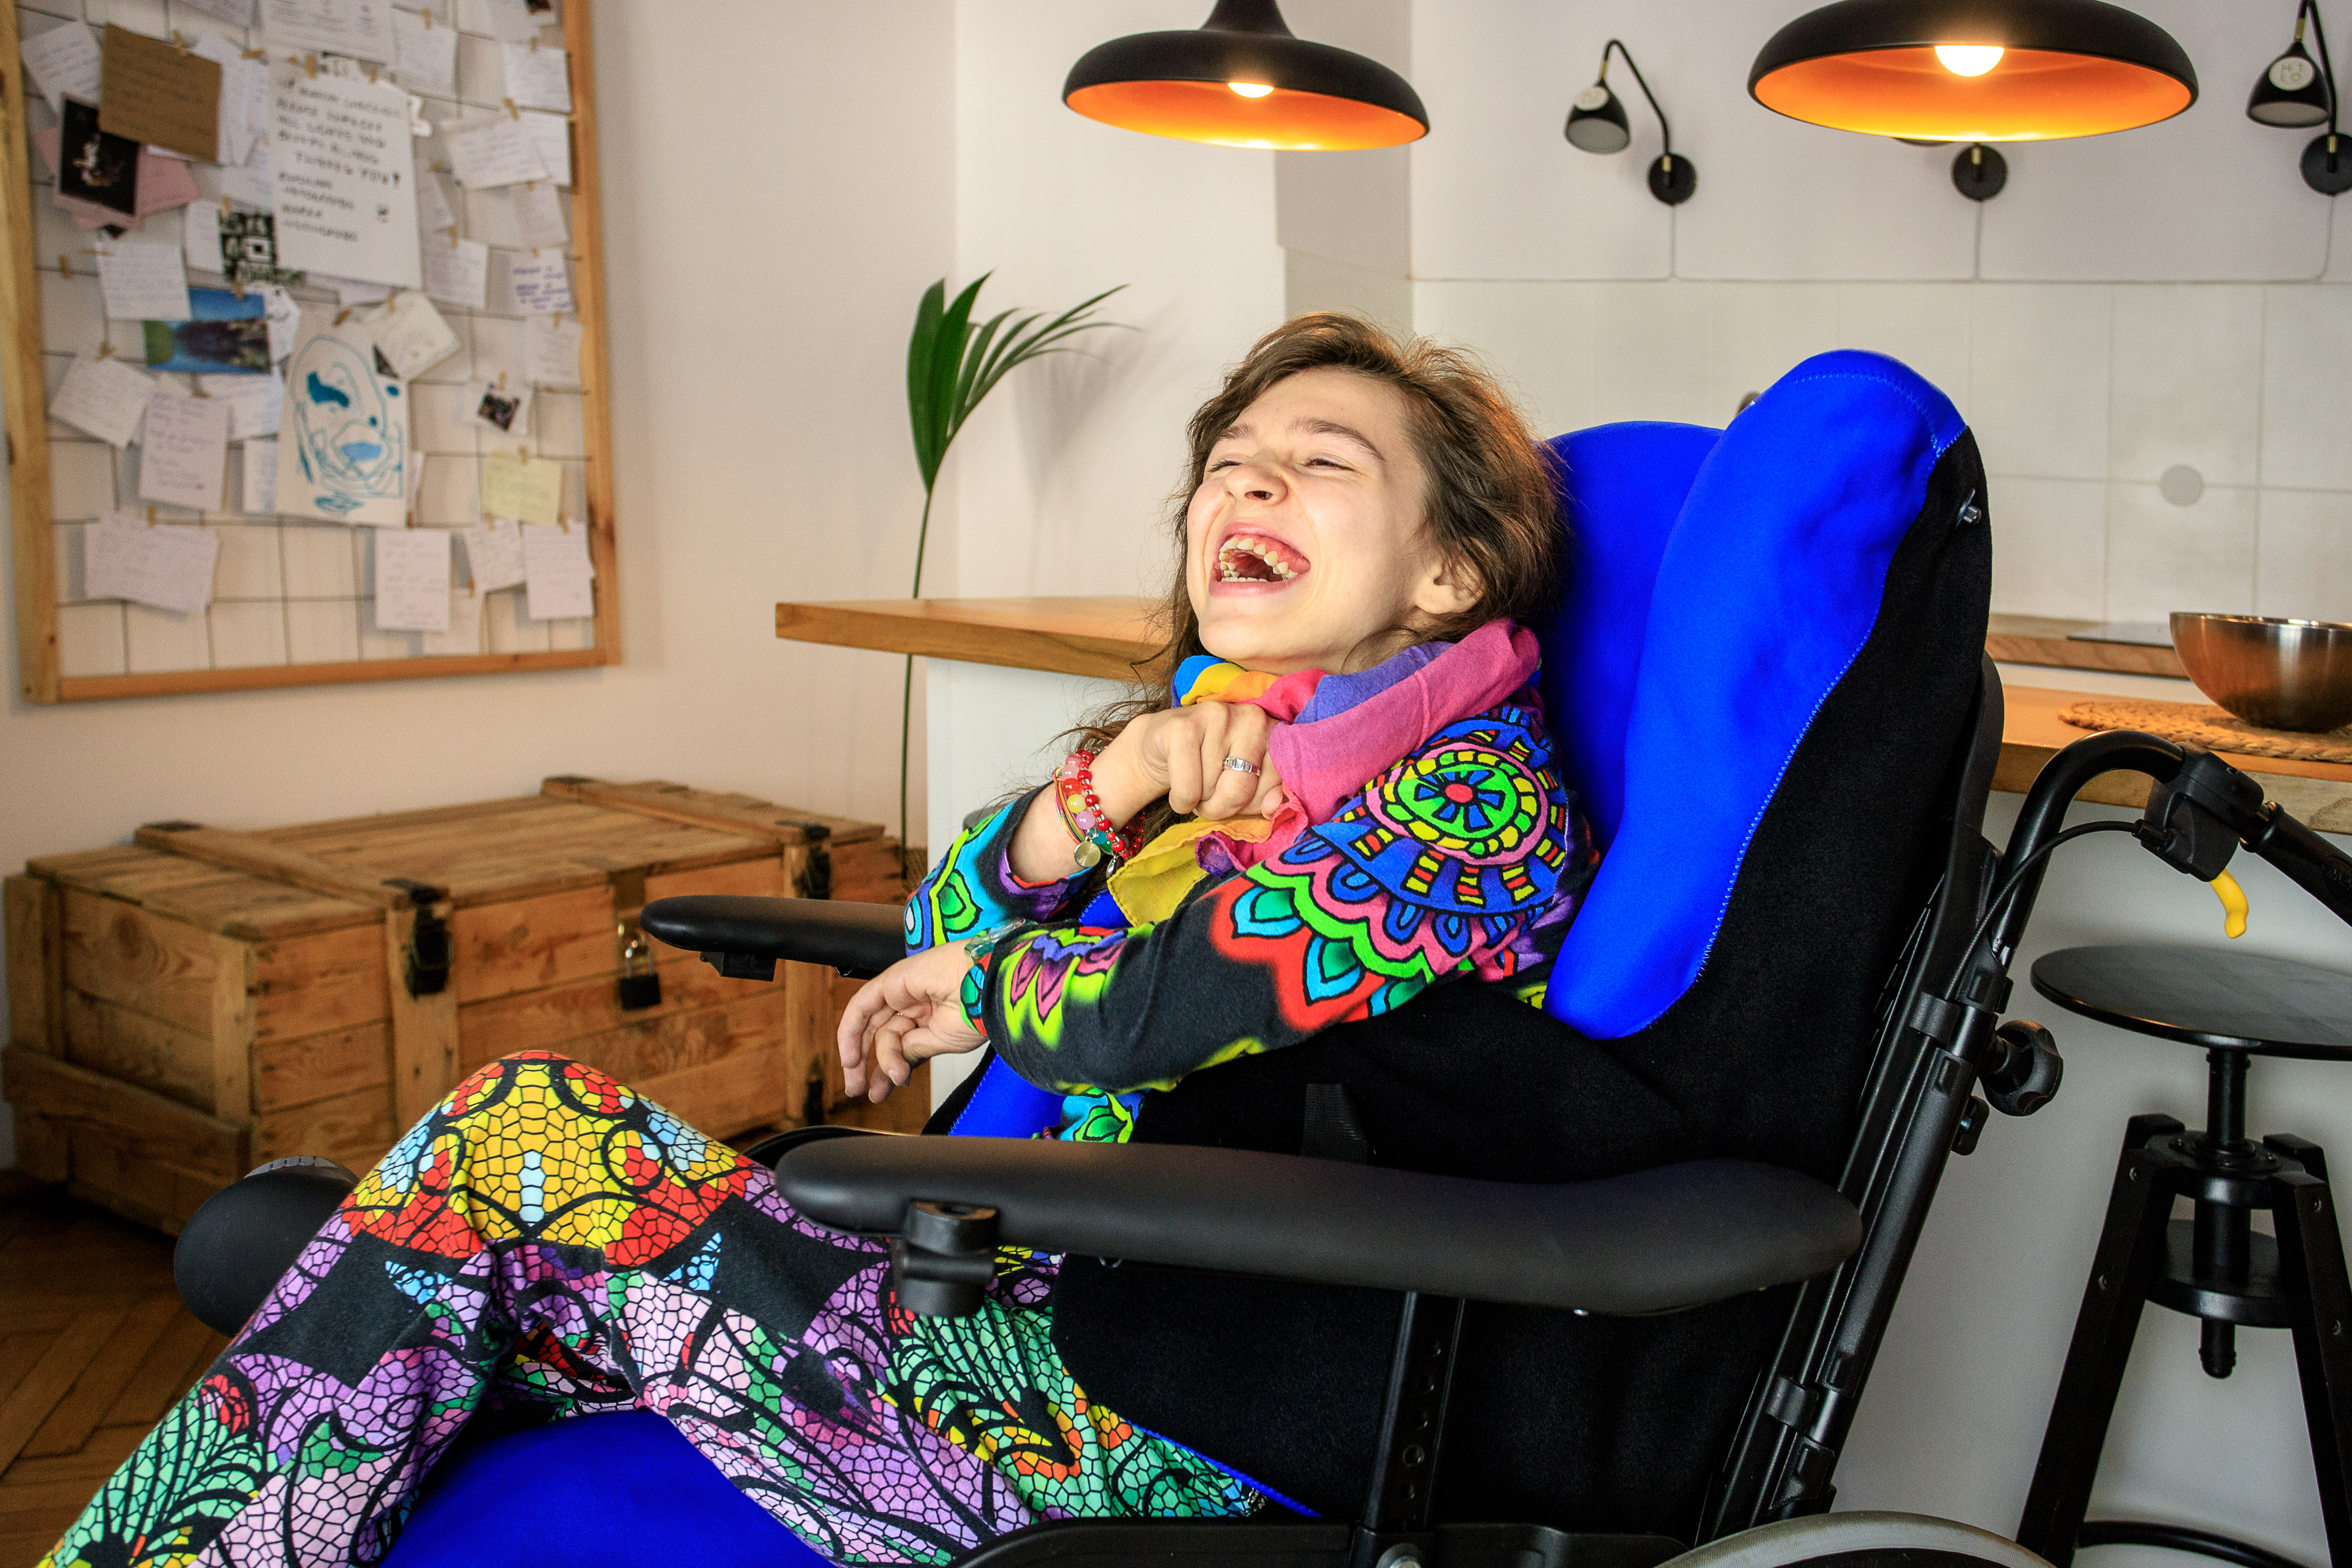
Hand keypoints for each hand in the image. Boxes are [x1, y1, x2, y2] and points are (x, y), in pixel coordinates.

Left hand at [837, 943, 988, 1102]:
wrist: (989, 989)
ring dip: (866, 1056)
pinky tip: (851, 1058)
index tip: (879, 1092)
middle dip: (867, 1065)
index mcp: (932, 1016)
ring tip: (877, 1080)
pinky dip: (850, 1032)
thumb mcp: (941, 1044)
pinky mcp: (893, 980)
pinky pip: (862, 1006)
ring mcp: (903, 990)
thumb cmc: (979, 1011)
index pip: (900, 1043)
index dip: (886, 1069)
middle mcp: (915, 1002)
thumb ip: (914, 1051)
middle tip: (857, 1090)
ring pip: (874, 1026)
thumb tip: (895, 1068)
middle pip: (881, 1034)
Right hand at [1096, 702, 1288, 823]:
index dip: (1254, 804)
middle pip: (1242, 790)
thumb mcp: (1249, 784)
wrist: (1160, 747)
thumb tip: (1273, 807)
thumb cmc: (1211, 768)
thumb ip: (1270, 794)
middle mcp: (1252, 717)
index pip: (1277, 786)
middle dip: (1223, 807)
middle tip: (1212, 797)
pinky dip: (1181, 802)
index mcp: (1275, 731)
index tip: (1241, 794)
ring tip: (1196, 783)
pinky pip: (1188, 789)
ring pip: (1212, 791)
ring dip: (1200, 802)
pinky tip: (1179, 790)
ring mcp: (1218, 716)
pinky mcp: (1183, 726)